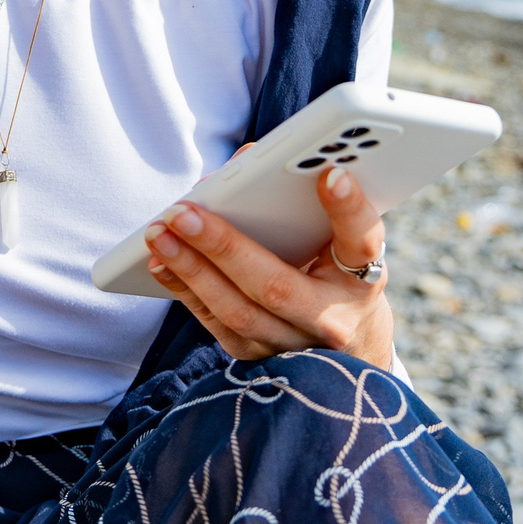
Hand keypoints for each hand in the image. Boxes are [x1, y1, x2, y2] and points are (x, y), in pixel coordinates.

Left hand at [143, 164, 393, 366]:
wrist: (350, 342)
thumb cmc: (337, 273)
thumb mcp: (341, 241)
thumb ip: (306, 202)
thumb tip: (244, 164)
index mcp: (363, 278)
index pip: (363, 241)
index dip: (348, 209)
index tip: (331, 173)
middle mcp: (332, 319)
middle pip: (275, 286)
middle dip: (223, 246)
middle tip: (182, 211)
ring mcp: (294, 346)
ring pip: (237, 312)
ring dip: (191, 270)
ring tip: (159, 234)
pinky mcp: (261, 359)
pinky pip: (217, 325)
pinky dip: (185, 290)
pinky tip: (161, 261)